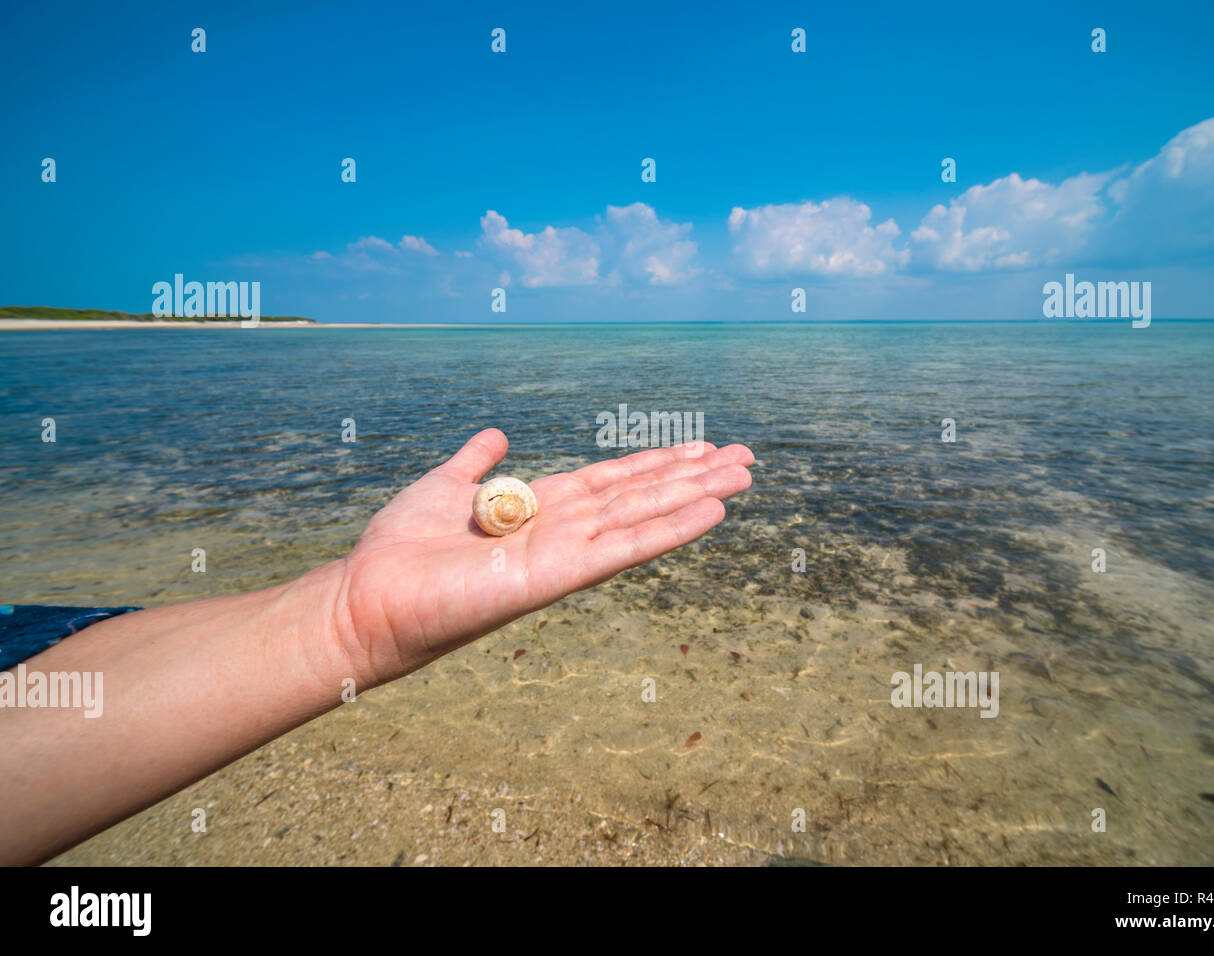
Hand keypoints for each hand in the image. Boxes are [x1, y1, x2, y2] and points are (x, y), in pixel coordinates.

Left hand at [333, 428, 753, 686]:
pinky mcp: (557, 577)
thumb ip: (475, 462)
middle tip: (746, 457)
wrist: (369, 596)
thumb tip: (496, 435)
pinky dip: (667, 530)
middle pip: (639, 496)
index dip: (656, 462)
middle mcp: (561, 531)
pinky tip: (709, 512)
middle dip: (692, 476)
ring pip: (643, 517)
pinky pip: (623, 549)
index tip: (699, 445)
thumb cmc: (401, 548)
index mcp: (539, 508)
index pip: (611, 481)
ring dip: (694, 496)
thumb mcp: (443, 487)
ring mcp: (564, 554)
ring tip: (743, 476)